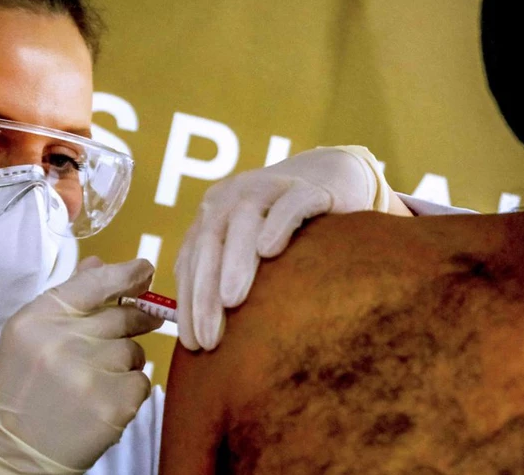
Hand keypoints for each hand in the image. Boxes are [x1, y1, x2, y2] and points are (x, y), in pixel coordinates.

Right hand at [0, 257, 163, 474]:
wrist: (9, 450)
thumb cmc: (22, 387)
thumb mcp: (31, 335)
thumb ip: (69, 297)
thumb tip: (102, 263)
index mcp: (39, 319)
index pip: (95, 282)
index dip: (128, 273)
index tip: (145, 270)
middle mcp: (63, 342)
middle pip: (123, 316)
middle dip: (135, 320)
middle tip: (136, 327)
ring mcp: (89, 374)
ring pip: (134, 350)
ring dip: (125, 362)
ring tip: (96, 379)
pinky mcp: (112, 405)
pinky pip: (141, 382)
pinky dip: (128, 390)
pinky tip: (102, 400)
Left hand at [175, 146, 397, 351]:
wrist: (335, 178)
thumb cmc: (290, 229)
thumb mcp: (253, 250)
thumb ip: (229, 278)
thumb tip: (209, 342)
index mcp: (214, 213)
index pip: (192, 259)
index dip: (188, 302)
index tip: (192, 345)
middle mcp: (234, 196)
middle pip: (211, 242)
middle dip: (205, 292)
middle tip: (208, 337)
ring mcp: (270, 186)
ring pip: (244, 220)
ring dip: (235, 260)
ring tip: (231, 300)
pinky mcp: (307, 187)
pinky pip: (289, 204)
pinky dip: (277, 224)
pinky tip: (269, 251)